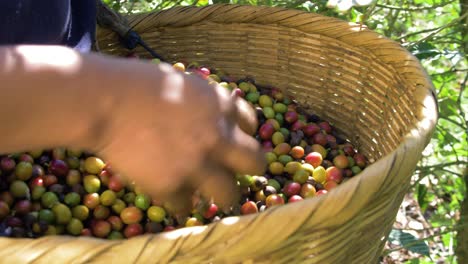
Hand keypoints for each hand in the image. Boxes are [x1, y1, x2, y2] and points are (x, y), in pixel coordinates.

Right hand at [93, 62, 265, 213]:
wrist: (106, 101)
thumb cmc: (138, 84)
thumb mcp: (185, 83)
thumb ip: (206, 105)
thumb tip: (214, 121)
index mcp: (223, 106)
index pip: (252, 126)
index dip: (240, 136)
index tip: (230, 144)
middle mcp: (219, 136)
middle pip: (255, 163)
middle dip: (245, 170)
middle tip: (230, 174)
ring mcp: (199, 163)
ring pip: (229, 193)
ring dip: (219, 195)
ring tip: (206, 194)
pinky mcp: (173, 184)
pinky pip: (186, 205)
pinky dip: (179, 202)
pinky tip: (170, 195)